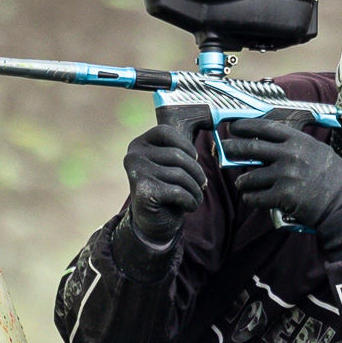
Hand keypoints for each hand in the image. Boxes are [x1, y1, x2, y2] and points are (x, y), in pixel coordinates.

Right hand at [123, 125, 207, 243]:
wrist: (151, 222)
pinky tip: (189, 206)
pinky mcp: (144, 192)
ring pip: (180, 175)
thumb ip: (178, 148)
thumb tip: (208, 120)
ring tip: (195, 197)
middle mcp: (133, 156)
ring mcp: (137, 174)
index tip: (194, 158)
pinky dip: (190, 201)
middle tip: (201, 185)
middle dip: (197, 173)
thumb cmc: (165, 189)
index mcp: (139, 144)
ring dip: (195, 190)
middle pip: (177, 156)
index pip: (165, 131)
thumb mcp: (169, 165)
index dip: (186, 145)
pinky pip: (179, 192)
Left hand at [220, 118, 341, 228]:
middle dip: (232, 148)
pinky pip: (254, 197)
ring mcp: (285, 176)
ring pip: (249, 177)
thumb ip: (294, 145)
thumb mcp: (317, 151)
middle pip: (250, 148)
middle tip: (224, 150)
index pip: (264, 127)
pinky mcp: (282, 197)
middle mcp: (290, 155)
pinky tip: (252, 197)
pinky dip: (250, 198)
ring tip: (243, 183)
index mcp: (298, 141)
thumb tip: (267, 143)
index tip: (233, 127)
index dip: (245, 126)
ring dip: (242, 181)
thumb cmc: (334, 177)